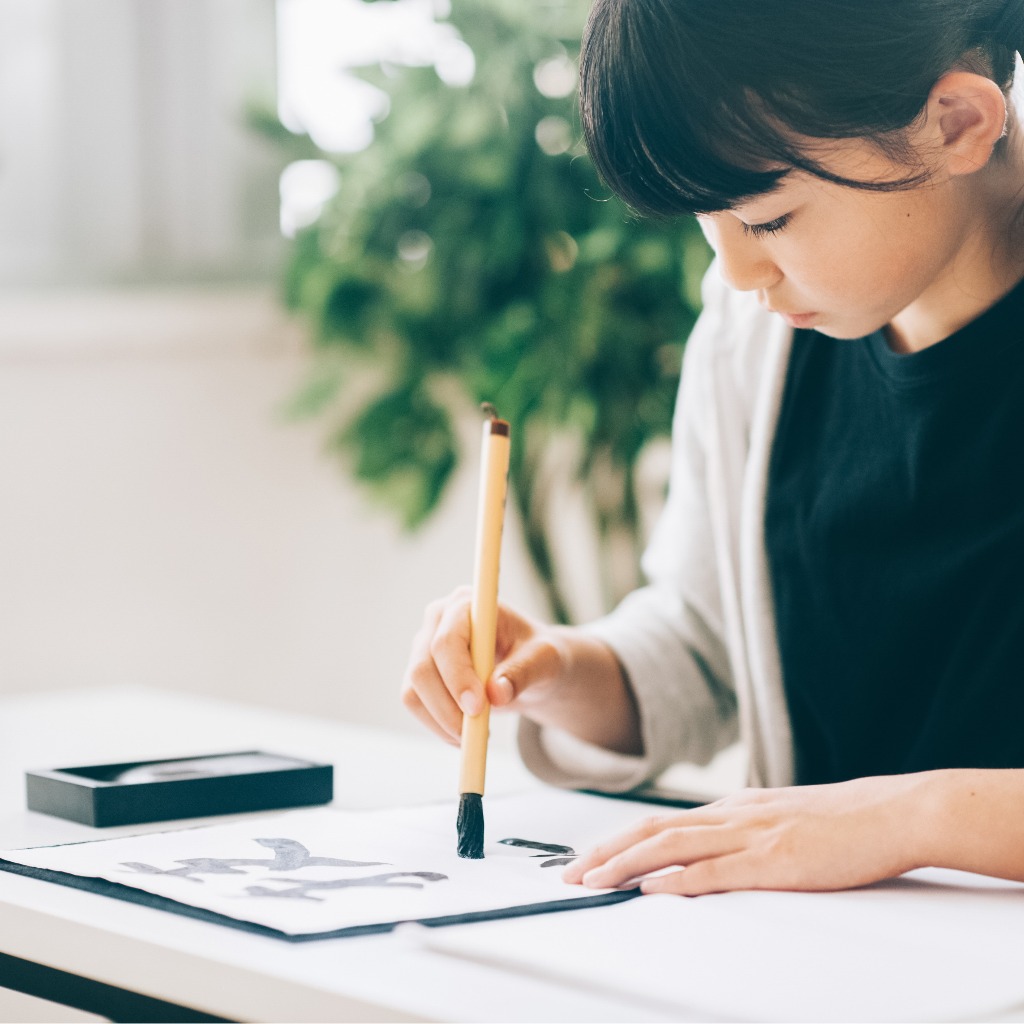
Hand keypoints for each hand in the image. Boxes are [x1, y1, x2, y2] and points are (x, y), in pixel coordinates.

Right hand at [400, 586, 571, 745]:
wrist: (531, 664)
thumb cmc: (538, 654)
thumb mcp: (545, 660)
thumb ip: (523, 672)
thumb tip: (496, 694)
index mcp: (468, 604)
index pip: (447, 641)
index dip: (458, 676)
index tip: (478, 707)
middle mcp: (438, 619)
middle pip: (423, 668)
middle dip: (447, 707)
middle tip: (478, 734)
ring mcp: (424, 645)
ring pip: (414, 690)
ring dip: (442, 721)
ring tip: (478, 735)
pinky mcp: (420, 672)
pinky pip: (415, 704)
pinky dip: (437, 725)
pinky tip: (465, 733)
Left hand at [564, 775, 926, 894]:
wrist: (891, 812)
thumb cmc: (843, 820)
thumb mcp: (782, 817)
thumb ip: (746, 829)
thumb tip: (712, 849)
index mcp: (734, 806)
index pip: (661, 822)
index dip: (618, 839)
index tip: (588, 857)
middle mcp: (733, 815)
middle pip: (652, 830)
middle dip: (606, 851)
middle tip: (570, 872)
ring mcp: (751, 835)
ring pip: (671, 845)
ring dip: (625, 863)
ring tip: (592, 880)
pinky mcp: (774, 860)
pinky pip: (714, 870)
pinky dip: (676, 879)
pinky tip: (649, 889)